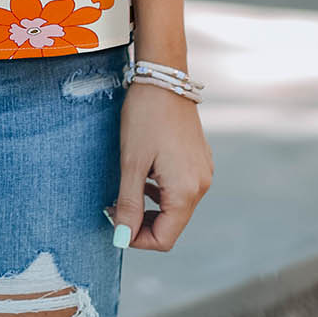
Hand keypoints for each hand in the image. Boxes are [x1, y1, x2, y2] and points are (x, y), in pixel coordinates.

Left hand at [109, 82, 213, 250]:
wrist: (164, 77)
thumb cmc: (145, 117)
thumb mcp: (132, 163)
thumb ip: (129, 204)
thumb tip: (122, 239)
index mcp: (186, 191)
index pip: (164, 239)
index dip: (137, 238)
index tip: (114, 222)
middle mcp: (202, 185)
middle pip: (172, 224)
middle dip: (142, 222)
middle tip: (114, 206)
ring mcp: (203, 171)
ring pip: (176, 206)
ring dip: (151, 207)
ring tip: (126, 190)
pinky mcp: (200, 159)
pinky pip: (181, 187)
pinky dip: (161, 190)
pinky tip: (145, 175)